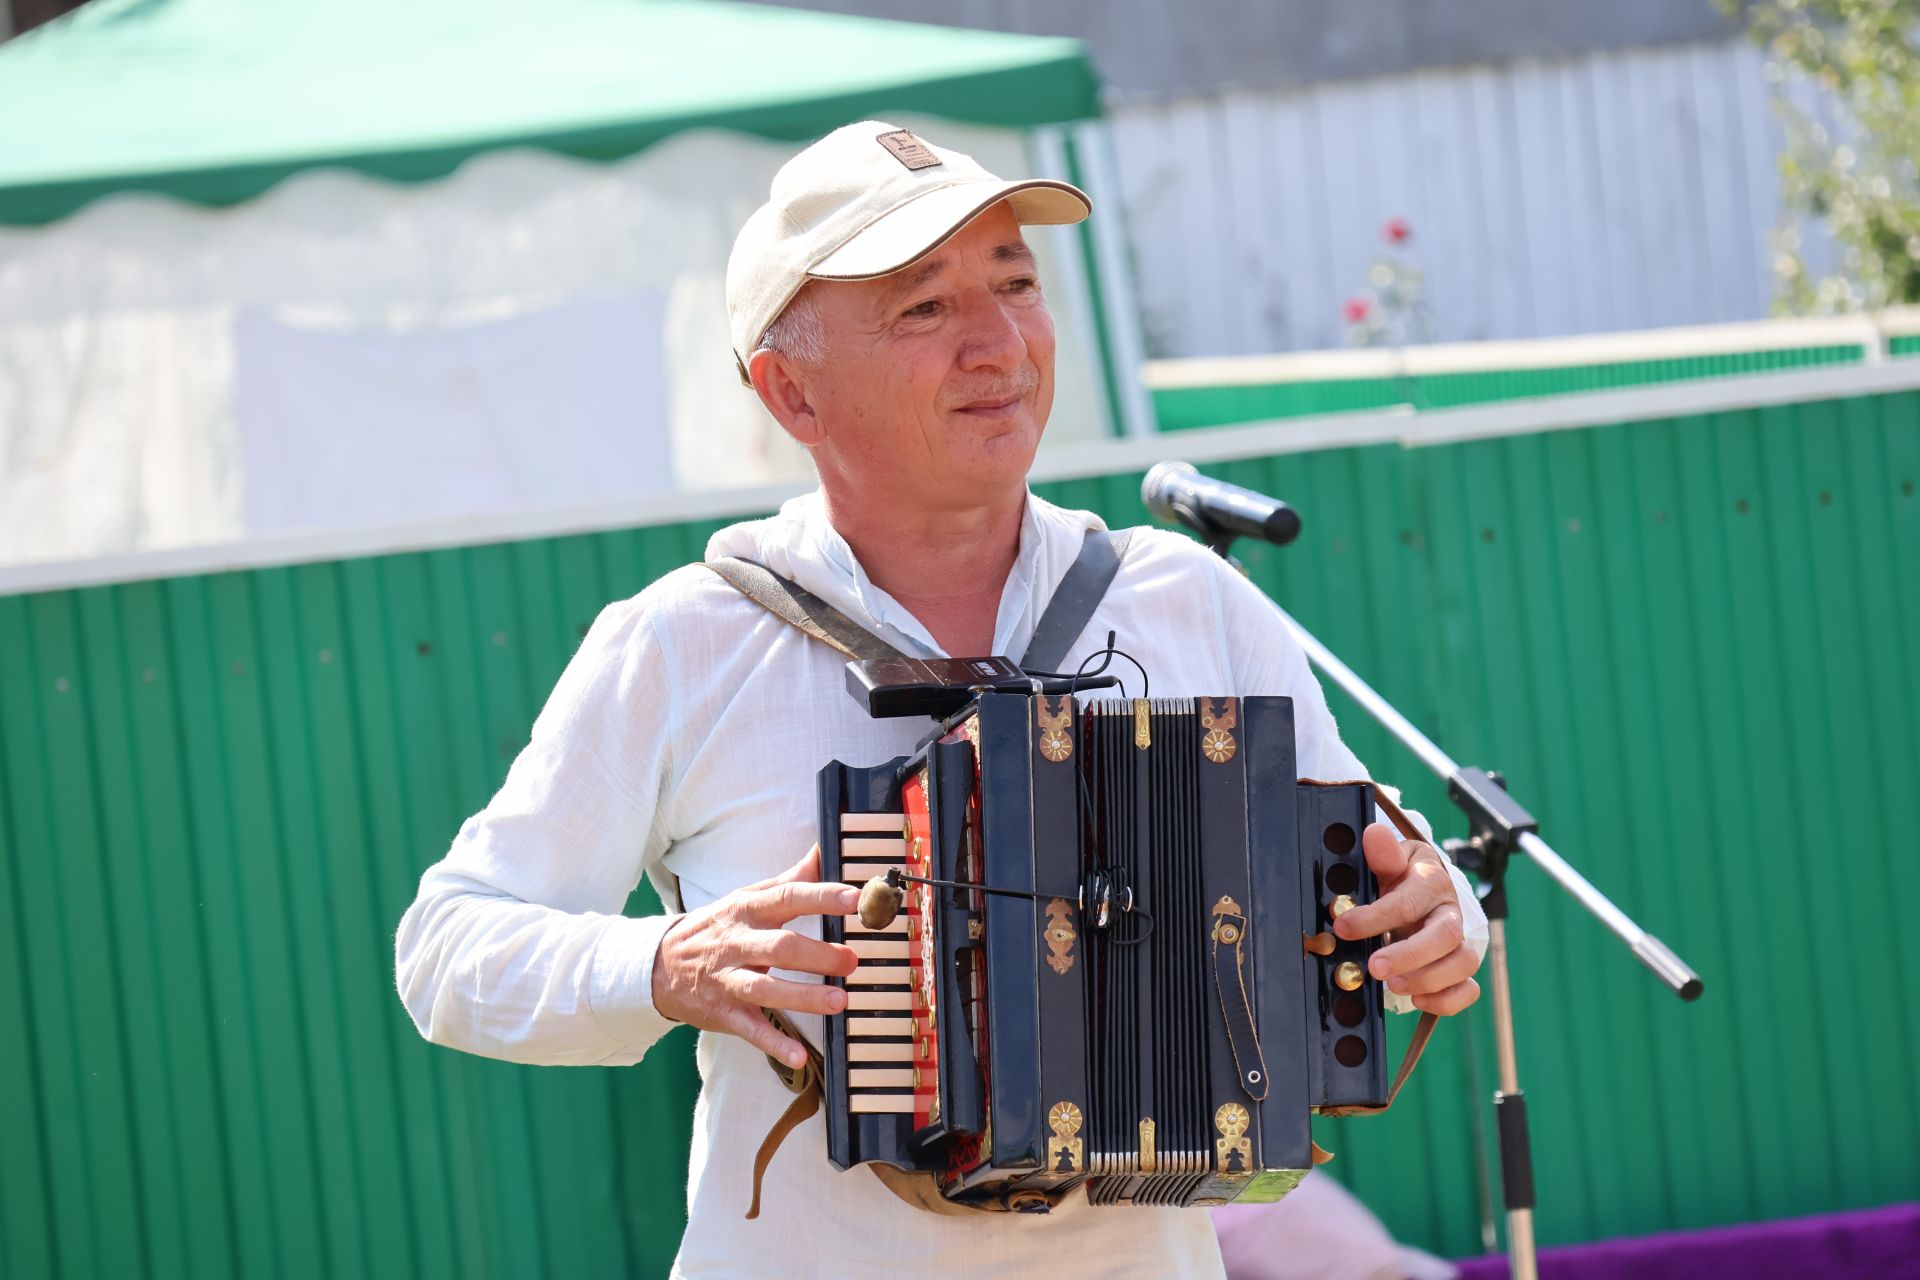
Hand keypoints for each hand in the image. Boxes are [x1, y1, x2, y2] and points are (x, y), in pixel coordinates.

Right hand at [651, 845, 859, 1067]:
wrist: (659, 965)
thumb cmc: (717, 928)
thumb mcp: (746, 898)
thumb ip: (788, 880)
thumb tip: (821, 850)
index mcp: (747, 910)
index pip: (786, 898)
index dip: (820, 897)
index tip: (853, 899)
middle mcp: (738, 943)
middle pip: (780, 947)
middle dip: (818, 954)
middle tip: (851, 960)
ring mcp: (729, 980)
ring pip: (766, 989)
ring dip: (803, 996)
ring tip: (838, 1001)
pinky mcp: (723, 1013)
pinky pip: (750, 1030)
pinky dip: (773, 1043)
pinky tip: (799, 1055)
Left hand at [1332, 823, 1481, 1015]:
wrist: (1418, 889)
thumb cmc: (1399, 878)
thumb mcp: (1388, 861)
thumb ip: (1382, 853)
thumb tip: (1374, 834)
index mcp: (1431, 883)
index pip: (1408, 902)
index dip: (1375, 917)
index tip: (1343, 927)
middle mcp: (1450, 913)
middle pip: (1446, 936)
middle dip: (1408, 955)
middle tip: (1375, 967)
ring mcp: (1459, 942)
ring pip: (1463, 964)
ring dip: (1428, 979)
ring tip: (1393, 986)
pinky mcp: (1460, 968)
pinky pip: (1468, 989)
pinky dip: (1447, 1000)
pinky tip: (1418, 1000)